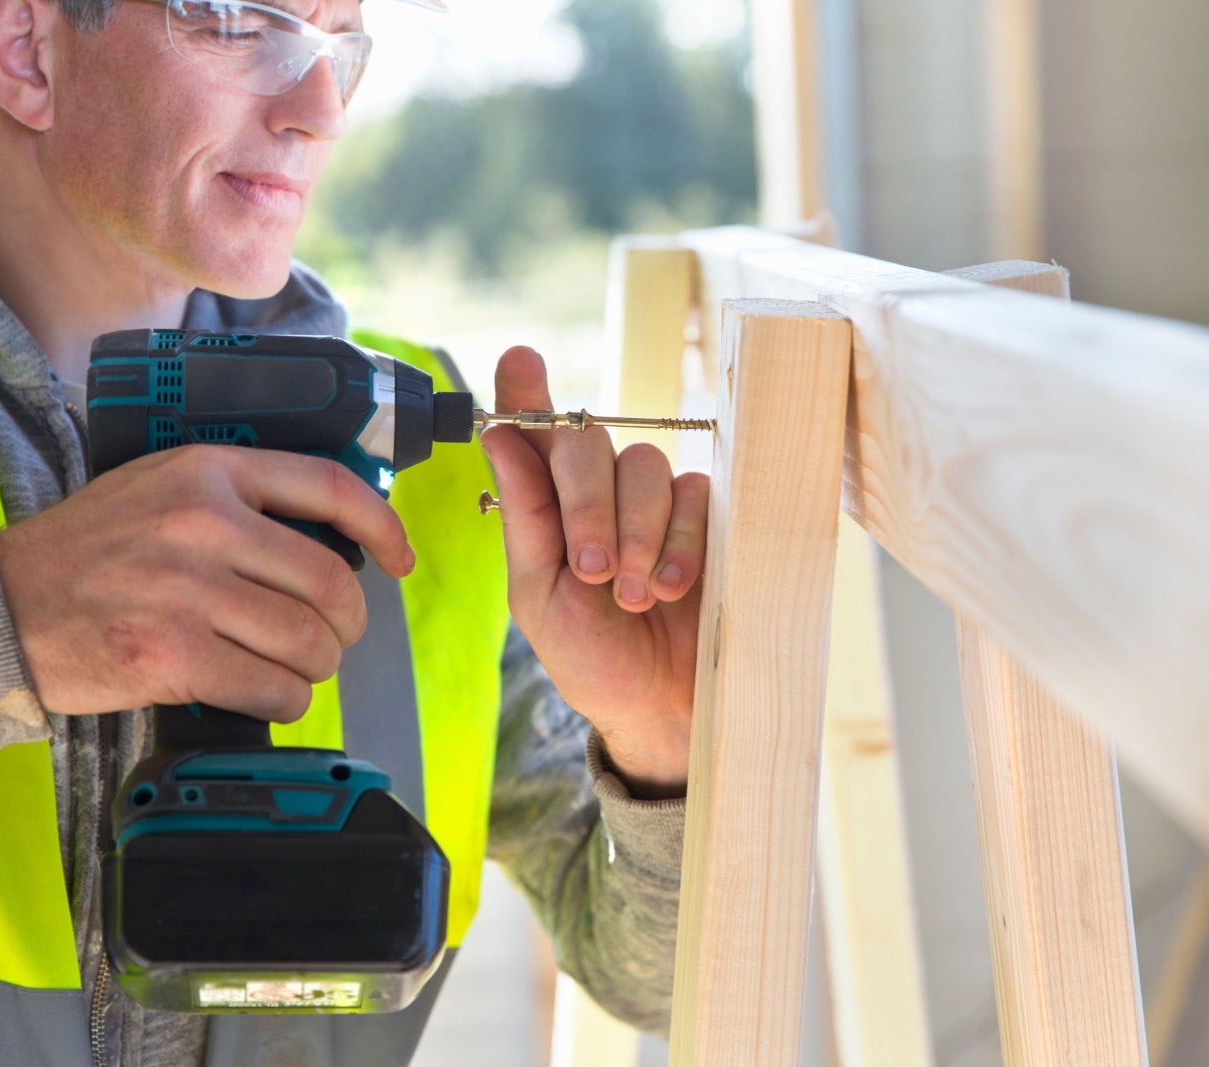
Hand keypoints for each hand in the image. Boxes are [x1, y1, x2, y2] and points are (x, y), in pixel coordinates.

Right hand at [0, 445, 414, 719]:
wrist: (2, 606)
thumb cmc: (91, 551)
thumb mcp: (163, 488)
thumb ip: (241, 500)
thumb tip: (336, 540)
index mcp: (210, 472)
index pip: (330, 487)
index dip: (383, 528)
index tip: (400, 558)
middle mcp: (204, 524)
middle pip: (331, 584)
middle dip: (345, 624)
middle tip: (328, 638)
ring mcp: (187, 591)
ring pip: (309, 642)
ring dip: (314, 668)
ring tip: (289, 668)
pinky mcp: (171, 655)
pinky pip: (273, 689)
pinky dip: (285, 702)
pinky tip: (264, 695)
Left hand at [480, 347, 708, 798]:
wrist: (661, 707)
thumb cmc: (592, 655)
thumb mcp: (540, 595)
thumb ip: (526, 514)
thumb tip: (498, 434)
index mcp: (546, 503)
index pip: (534, 430)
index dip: (526, 388)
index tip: (520, 358)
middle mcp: (599, 489)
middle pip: (590, 441)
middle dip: (588, 503)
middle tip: (594, 570)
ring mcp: (656, 500)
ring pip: (647, 466)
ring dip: (637, 534)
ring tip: (633, 597)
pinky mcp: (709, 516)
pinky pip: (696, 496)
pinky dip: (679, 545)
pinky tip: (670, 591)